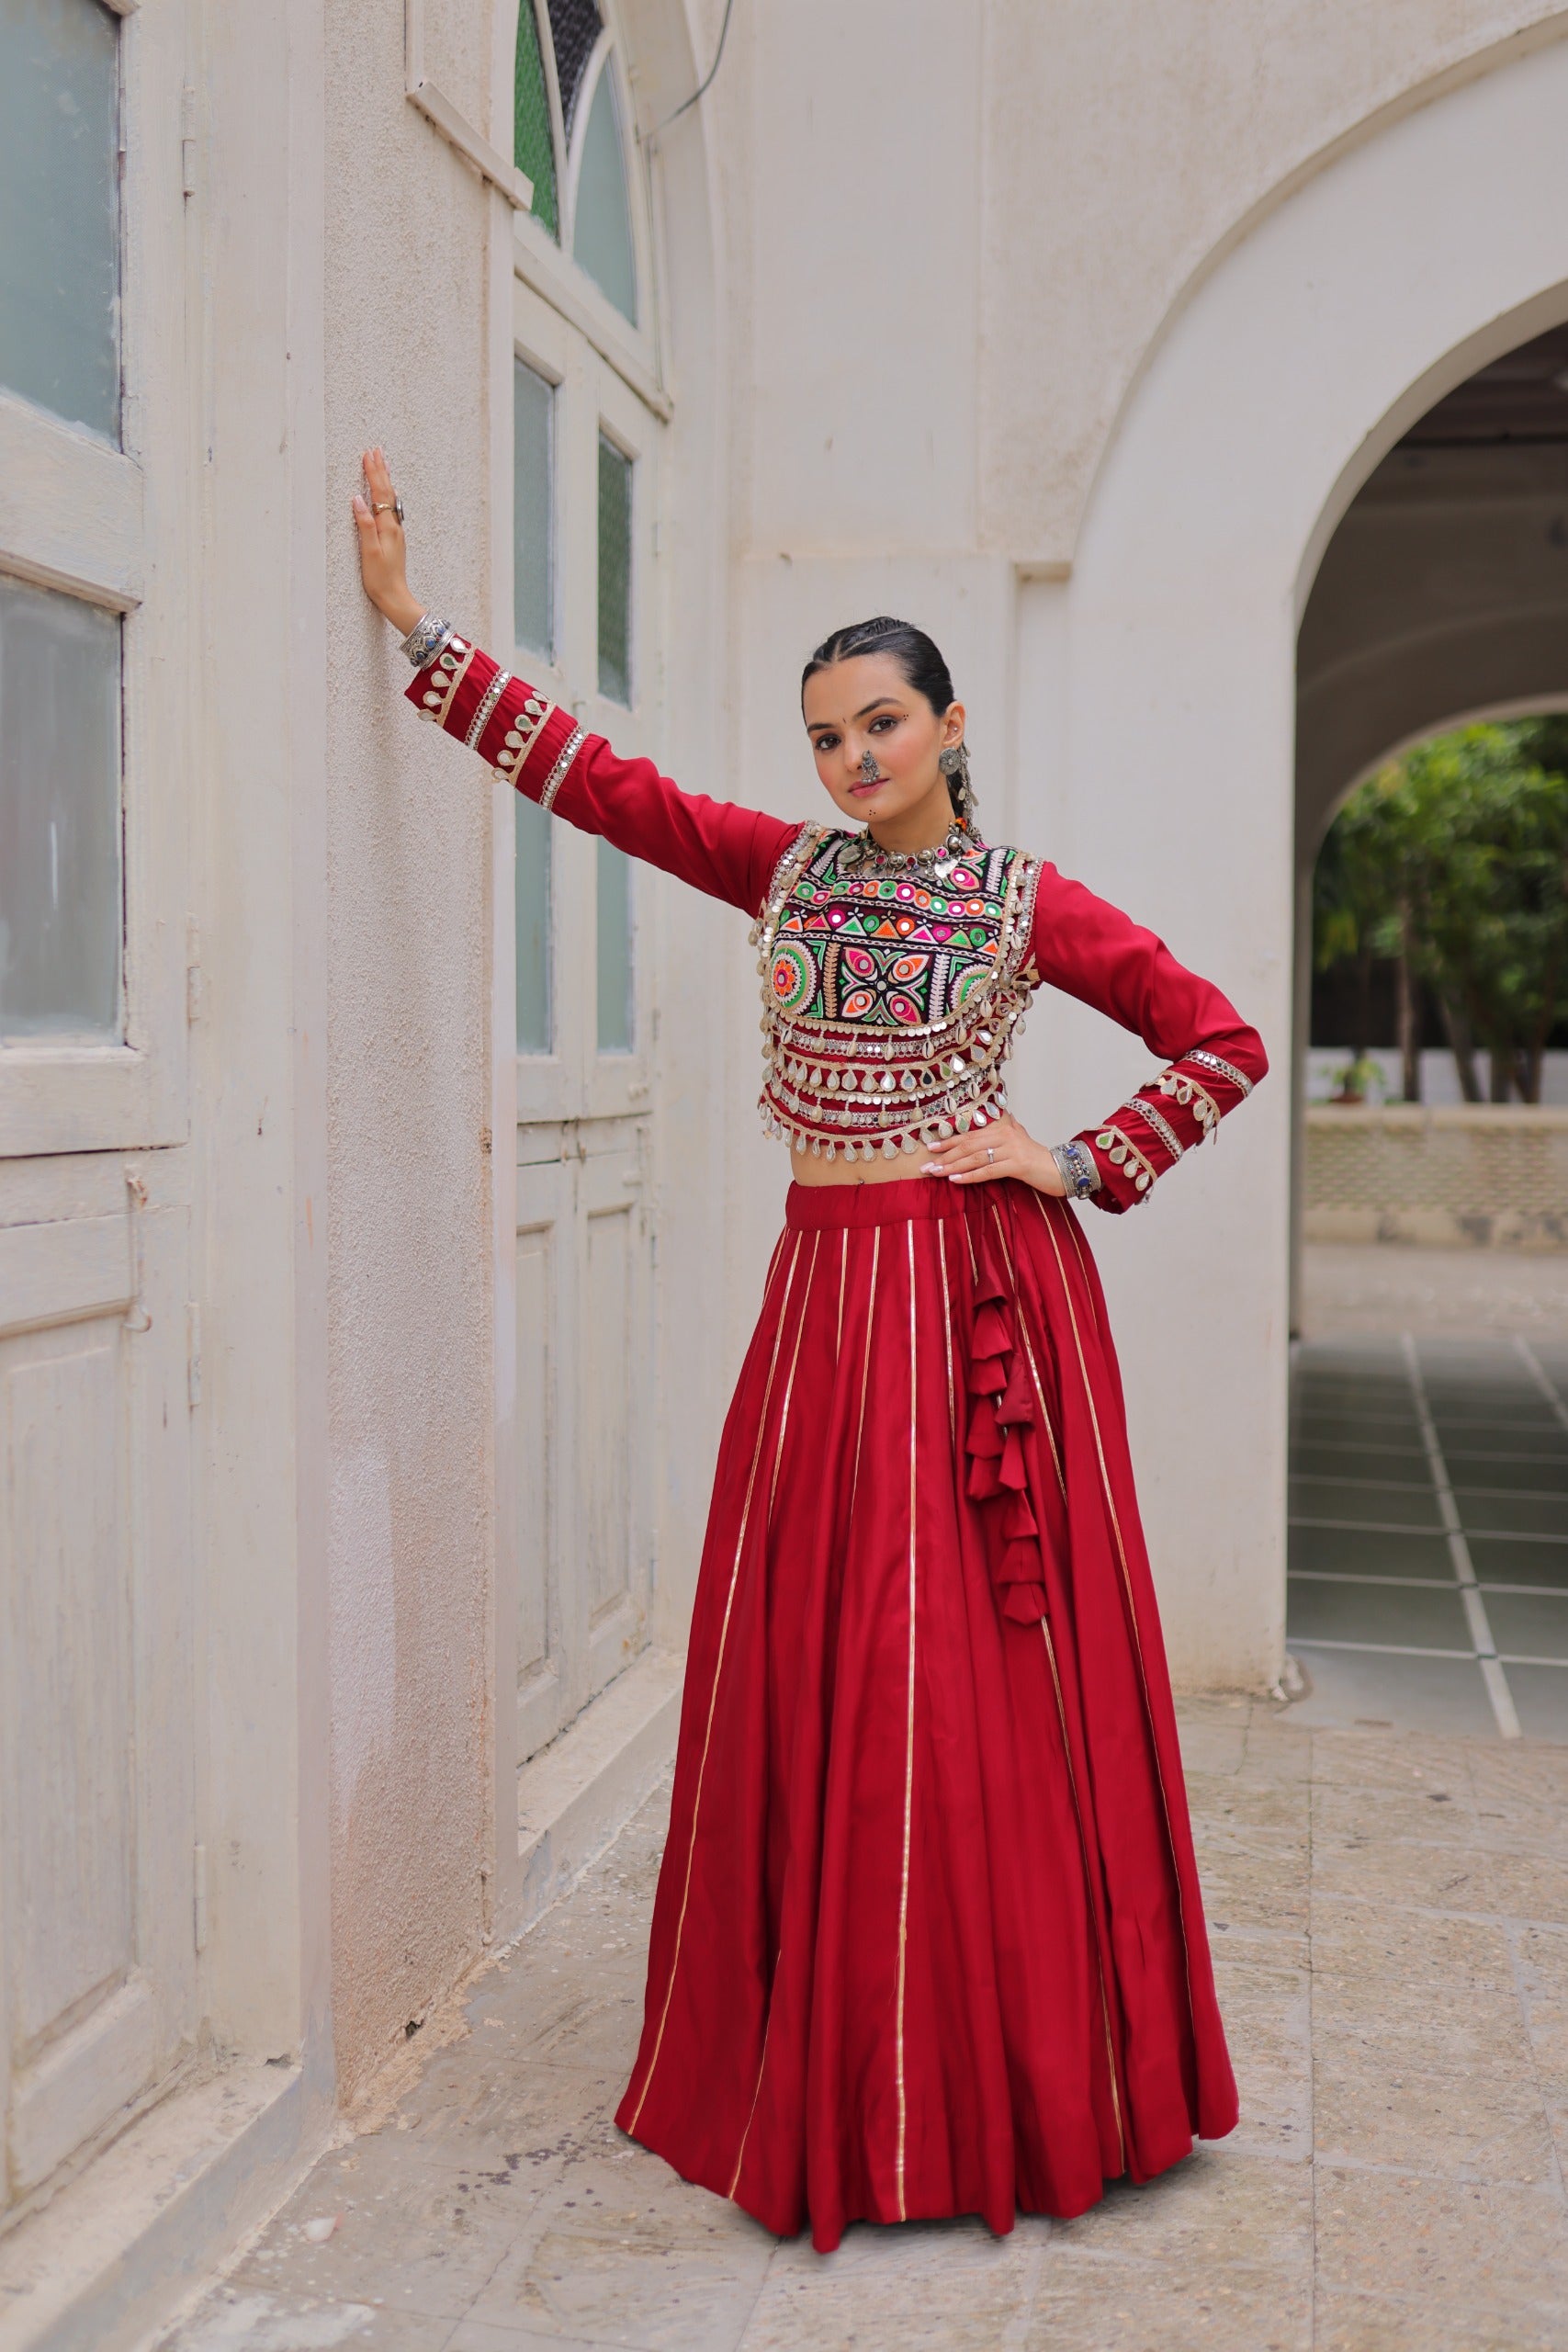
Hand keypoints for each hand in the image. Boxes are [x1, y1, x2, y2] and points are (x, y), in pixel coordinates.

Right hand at [352, 447, 423, 636]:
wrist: (395, 597)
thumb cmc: (380, 579)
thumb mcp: (369, 551)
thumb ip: (365, 524)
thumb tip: (358, 499)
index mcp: (388, 527)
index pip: (380, 493)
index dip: (374, 473)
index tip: (368, 455)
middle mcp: (395, 526)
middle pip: (388, 492)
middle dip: (381, 470)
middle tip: (376, 451)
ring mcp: (395, 532)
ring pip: (390, 499)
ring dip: (385, 480)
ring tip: (382, 464)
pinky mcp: (393, 538)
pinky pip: (390, 509)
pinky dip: (386, 495)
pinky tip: (385, 494)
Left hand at [923, 1110, 1067, 1194]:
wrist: (1061, 1169)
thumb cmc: (1036, 1157)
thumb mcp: (1019, 1137)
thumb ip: (1006, 1127)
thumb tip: (999, 1115)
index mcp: (1002, 1128)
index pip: (969, 1134)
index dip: (948, 1141)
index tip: (930, 1148)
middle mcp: (1005, 1135)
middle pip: (968, 1145)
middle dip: (945, 1156)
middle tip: (927, 1166)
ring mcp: (1012, 1149)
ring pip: (975, 1158)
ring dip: (953, 1166)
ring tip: (936, 1173)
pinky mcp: (1018, 1164)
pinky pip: (989, 1171)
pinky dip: (971, 1176)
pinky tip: (956, 1180)